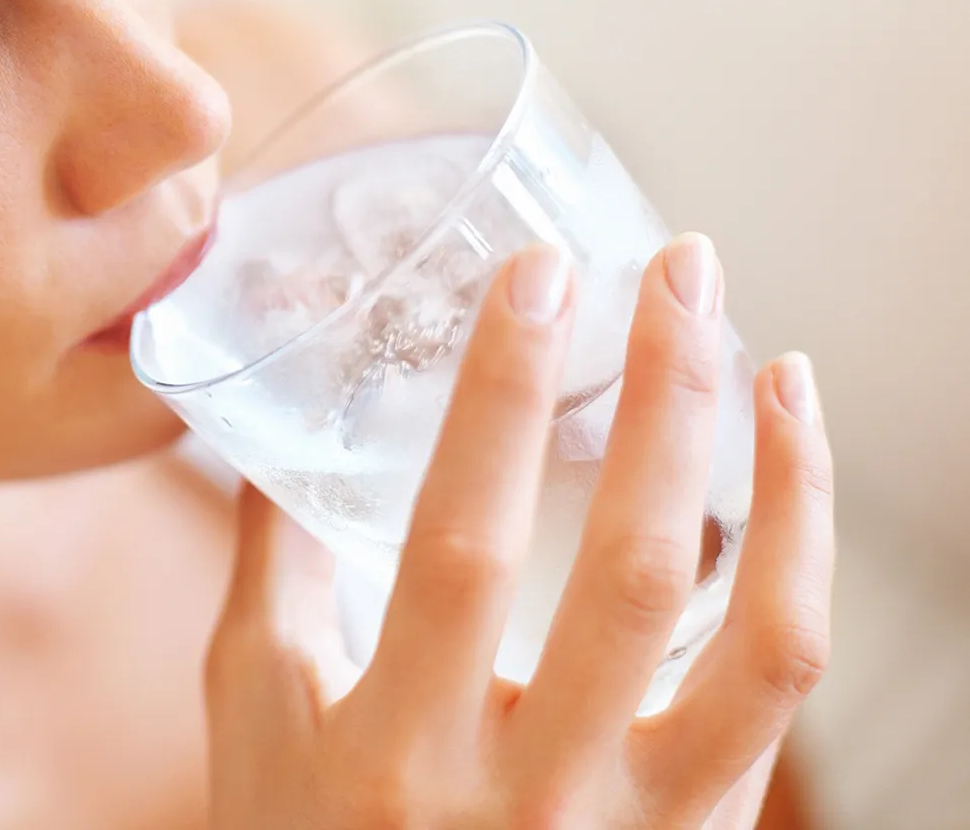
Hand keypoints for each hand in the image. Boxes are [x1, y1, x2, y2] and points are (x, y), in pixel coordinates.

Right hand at [203, 236, 833, 827]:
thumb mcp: (252, 723)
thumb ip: (271, 571)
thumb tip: (277, 422)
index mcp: (391, 756)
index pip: (458, 549)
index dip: (500, 402)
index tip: (536, 278)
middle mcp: (527, 800)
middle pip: (630, 575)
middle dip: (666, 399)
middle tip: (680, 271)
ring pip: (756, 646)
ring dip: (782, 486)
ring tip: (775, 364)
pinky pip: (776, 698)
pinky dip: (796, 571)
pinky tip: (783, 484)